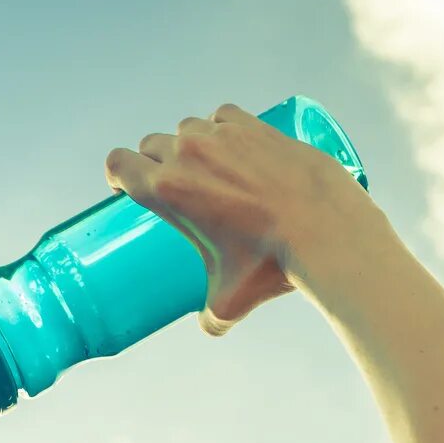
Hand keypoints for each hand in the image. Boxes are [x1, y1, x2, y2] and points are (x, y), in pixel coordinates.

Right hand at [104, 103, 368, 336]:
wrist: (324, 228)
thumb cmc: (272, 262)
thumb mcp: (232, 298)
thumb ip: (213, 316)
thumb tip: (210, 326)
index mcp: (166, 189)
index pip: (118, 163)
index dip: (119, 173)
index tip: (128, 185)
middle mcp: (186, 154)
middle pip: (150, 145)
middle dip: (154, 162)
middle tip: (174, 185)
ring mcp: (220, 135)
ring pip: (186, 129)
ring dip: (188, 144)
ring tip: (208, 168)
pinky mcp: (252, 125)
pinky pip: (221, 116)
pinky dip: (222, 128)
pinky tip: (234, 145)